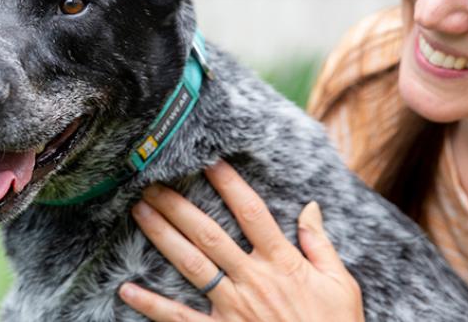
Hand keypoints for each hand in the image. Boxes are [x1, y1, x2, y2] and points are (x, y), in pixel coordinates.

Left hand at [119, 160, 363, 321]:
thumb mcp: (339, 284)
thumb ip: (319, 244)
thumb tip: (310, 208)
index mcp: (283, 263)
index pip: (252, 213)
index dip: (230, 184)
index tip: (209, 161)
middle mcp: (253, 280)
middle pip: (210, 234)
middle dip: (179, 206)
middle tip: (152, 184)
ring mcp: (233, 308)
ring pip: (191, 265)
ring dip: (163, 237)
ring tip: (140, 213)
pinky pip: (180, 318)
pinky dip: (151, 304)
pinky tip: (127, 288)